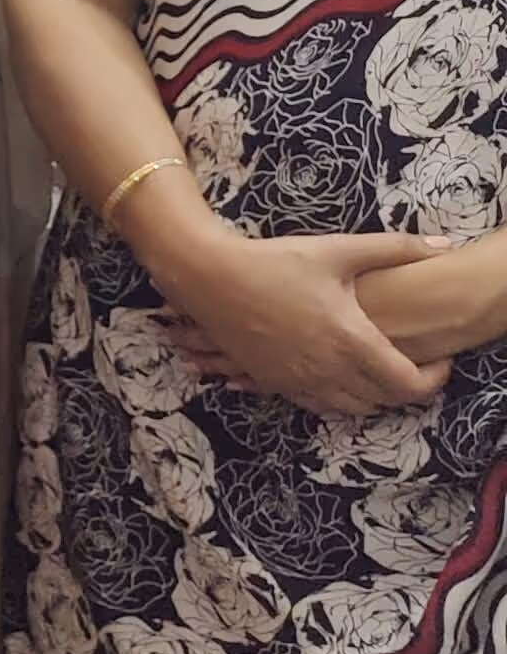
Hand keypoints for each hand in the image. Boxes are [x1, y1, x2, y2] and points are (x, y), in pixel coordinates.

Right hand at [150, 228, 451, 414]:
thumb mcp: (338, 250)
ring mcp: (298, 380)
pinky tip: (338, 378)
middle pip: (384, 401)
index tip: (442, 361)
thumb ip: (394, 249)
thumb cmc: (274, 261)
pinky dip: (336, 398)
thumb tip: (444, 245)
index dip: (435, 379)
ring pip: (351, 409)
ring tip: (378, 371)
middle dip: (406, 388)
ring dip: (372, 397)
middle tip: (415, 364)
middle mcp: (328, 370)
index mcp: (351, 340)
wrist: (209, 277)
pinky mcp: (273, 382)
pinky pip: (317, 405)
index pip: (409, 383)